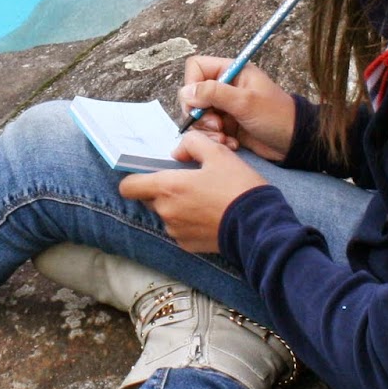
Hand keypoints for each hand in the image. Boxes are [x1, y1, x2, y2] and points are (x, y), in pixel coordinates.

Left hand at [118, 129, 268, 253]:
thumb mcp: (218, 152)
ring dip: (177, 206)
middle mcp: (166, 211)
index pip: (129, 187)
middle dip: (163, 189)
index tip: (150, 174)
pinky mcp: (188, 245)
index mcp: (168, 187)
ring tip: (204, 198)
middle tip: (189, 181)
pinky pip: (179, 229)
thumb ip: (192, 143)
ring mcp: (176, 231)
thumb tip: (178, 151)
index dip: (136, 178)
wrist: (258, 225)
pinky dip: (188, 222)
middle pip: (150, 198)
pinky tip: (209, 214)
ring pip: (166, 214)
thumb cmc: (237, 186)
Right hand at [177, 55, 296, 162]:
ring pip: (197, 116)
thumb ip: (214, 93)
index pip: (196, 68)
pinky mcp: (226, 125)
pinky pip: (208, 131)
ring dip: (207, 130)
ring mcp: (224, 107)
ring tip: (225, 138)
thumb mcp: (245, 102)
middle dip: (200, 114)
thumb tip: (186, 92)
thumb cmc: (276, 116)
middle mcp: (225, 86)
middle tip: (217, 125)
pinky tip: (232, 144)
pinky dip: (216, 139)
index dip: (192, 85)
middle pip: (192, 94)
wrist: (294, 142)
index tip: (199, 104)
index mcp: (231, 71)